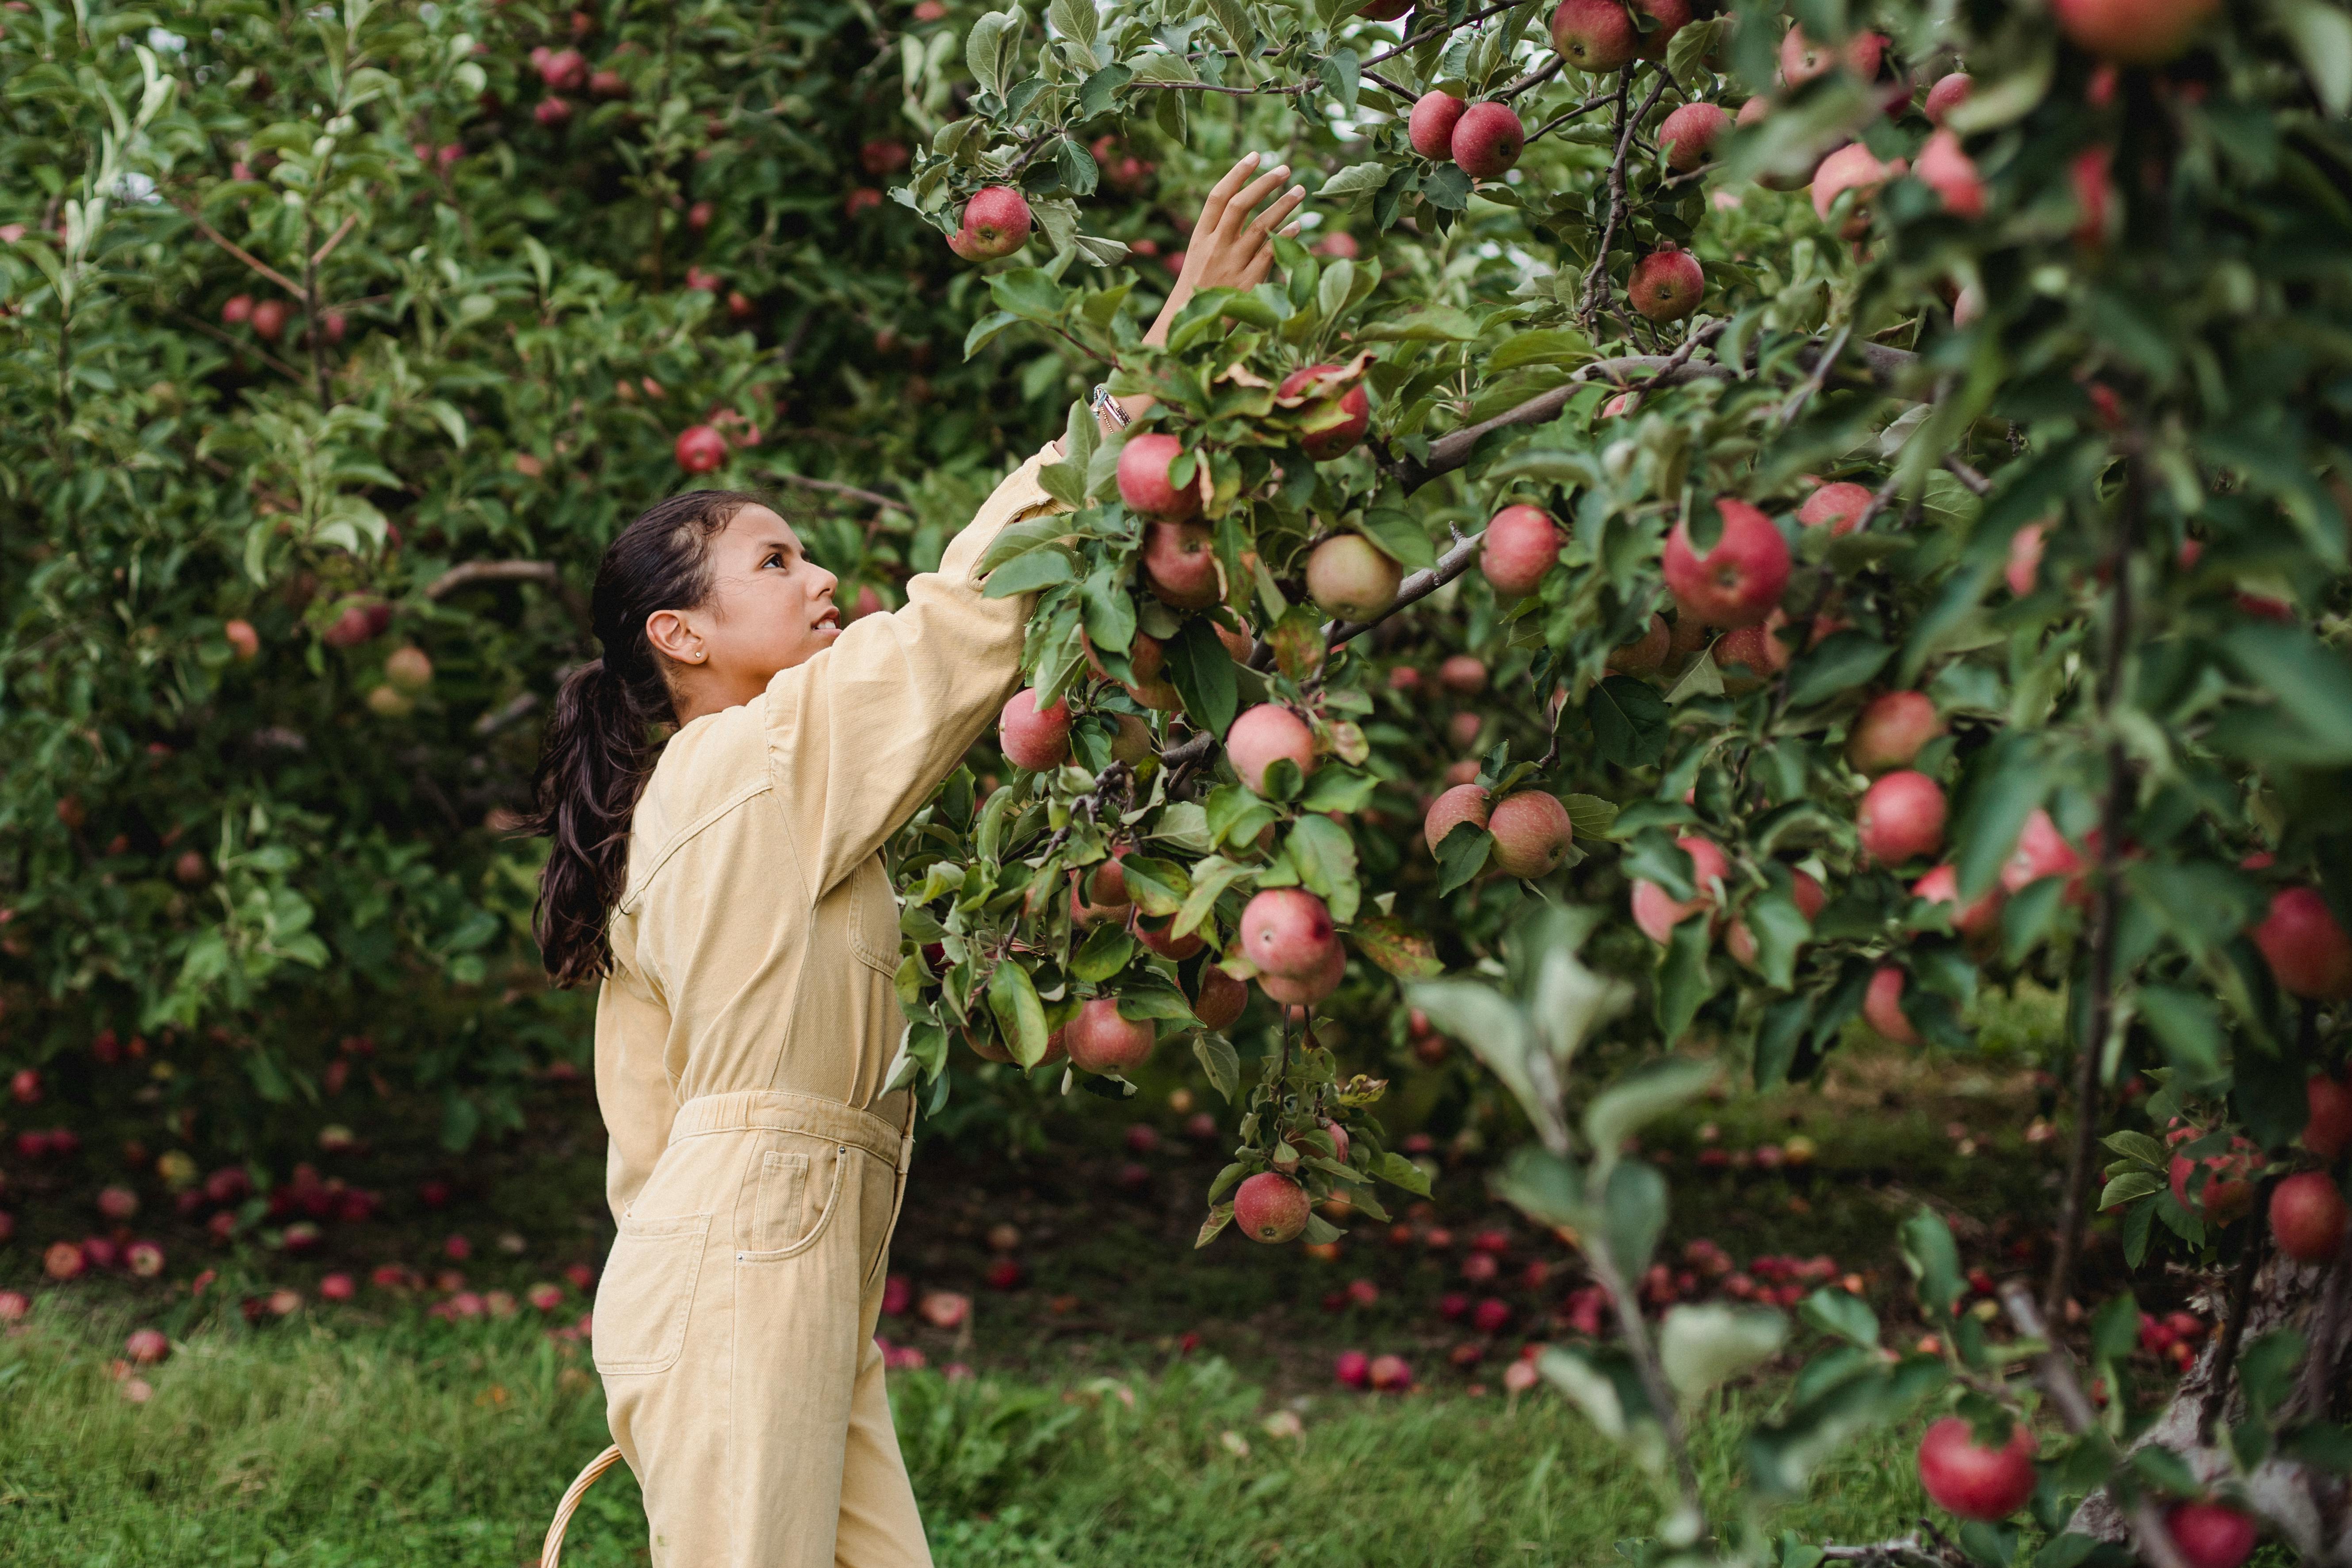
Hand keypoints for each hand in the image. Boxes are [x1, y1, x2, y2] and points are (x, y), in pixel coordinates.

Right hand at [1151, 153, 1307, 342]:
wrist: (1187, 328)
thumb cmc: (1197, 290)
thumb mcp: (1198, 257)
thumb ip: (1218, 232)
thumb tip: (1244, 204)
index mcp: (1200, 238)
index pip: (1218, 197)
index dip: (1237, 173)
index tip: (1256, 156)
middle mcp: (1215, 248)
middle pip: (1240, 206)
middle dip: (1264, 184)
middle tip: (1285, 169)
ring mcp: (1231, 265)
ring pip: (1260, 226)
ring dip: (1282, 205)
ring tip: (1299, 190)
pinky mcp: (1247, 283)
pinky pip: (1270, 254)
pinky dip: (1285, 237)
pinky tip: (1298, 226)